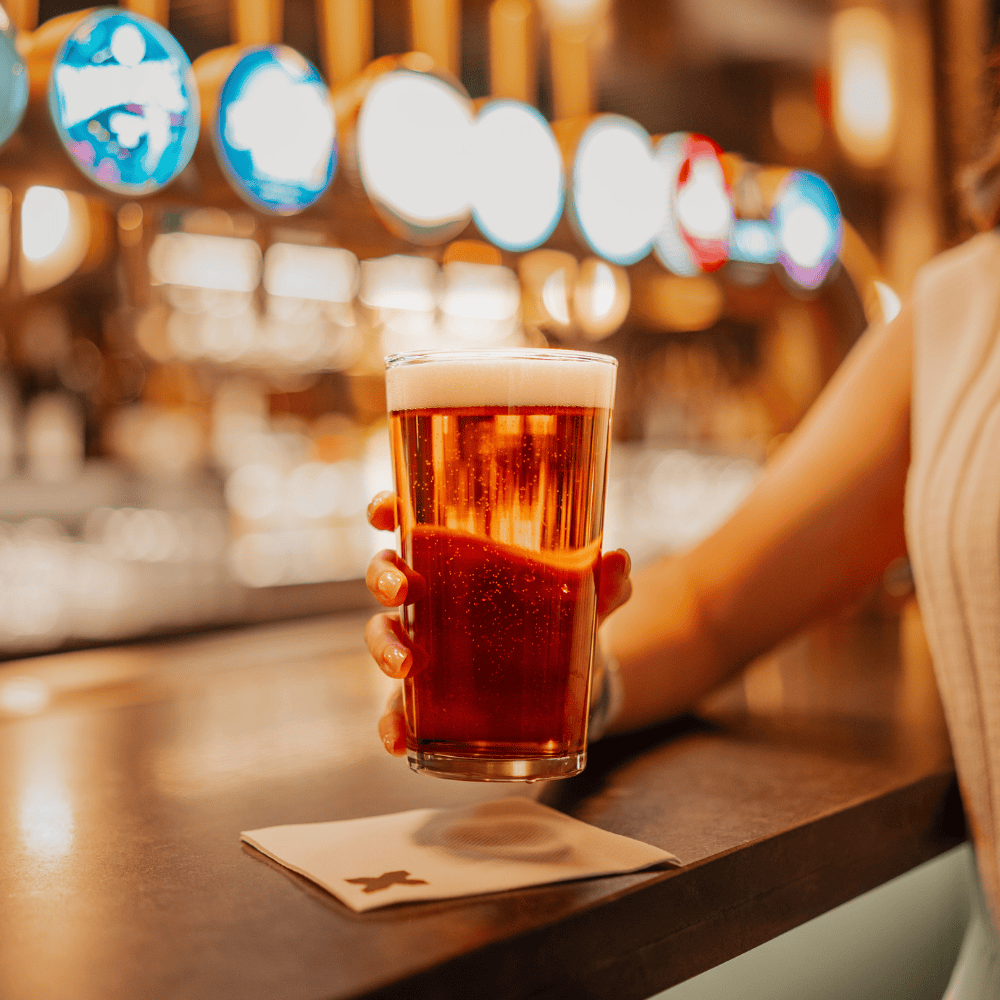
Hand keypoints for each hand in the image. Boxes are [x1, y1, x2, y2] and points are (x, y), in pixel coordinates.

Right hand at [363, 491, 632, 754]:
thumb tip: (617, 560)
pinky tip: (400, 741)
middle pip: (388, 575)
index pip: (413, 524)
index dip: (387, 511)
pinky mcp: (433, 697)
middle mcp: (434, 598)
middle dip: (383, 578)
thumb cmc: (560, 621)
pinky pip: (400, 708)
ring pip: (384, 636)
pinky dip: (394, 724)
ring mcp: (428, 646)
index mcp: (460, 558)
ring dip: (385, 648)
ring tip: (405, 667)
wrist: (574, 684)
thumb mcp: (583, 601)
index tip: (384, 512)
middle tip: (400, 590)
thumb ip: (600, 585)